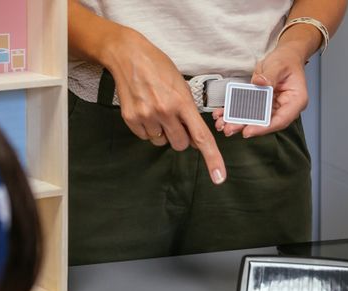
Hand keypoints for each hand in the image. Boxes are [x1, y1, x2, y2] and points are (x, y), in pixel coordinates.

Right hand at [102, 29, 227, 183]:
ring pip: (161, 142)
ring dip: (163, 132)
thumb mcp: (181, 85)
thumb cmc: (158, 67)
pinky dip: (148, 128)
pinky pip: (145, 136)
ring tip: (157, 109)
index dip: (212, 158)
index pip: (201, 137)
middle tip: (175, 119)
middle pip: (180, 144)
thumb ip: (189, 112)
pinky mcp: (131, 119)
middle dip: (181, 137)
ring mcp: (146, 116)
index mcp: (182, 102)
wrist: (128, 55)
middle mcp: (164, 112)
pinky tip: (146, 109)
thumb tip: (194, 139)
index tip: (219, 177)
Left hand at [213, 46, 309, 138]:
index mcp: (295, 101)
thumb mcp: (279, 65)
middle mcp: (284, 108)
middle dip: (246, 126)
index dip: (264, 127)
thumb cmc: (286, 61)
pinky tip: (223, 114)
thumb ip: (270, 75)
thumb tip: (260, 82)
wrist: (285, 56)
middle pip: (265, 122)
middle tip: (230, 129)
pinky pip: (248, 110)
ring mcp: (272, 107)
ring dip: (238, 122)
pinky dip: (235, 112)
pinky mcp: (261, 104)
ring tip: (223, 124)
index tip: (248, 130)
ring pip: (254, 119)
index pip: (280, 120)